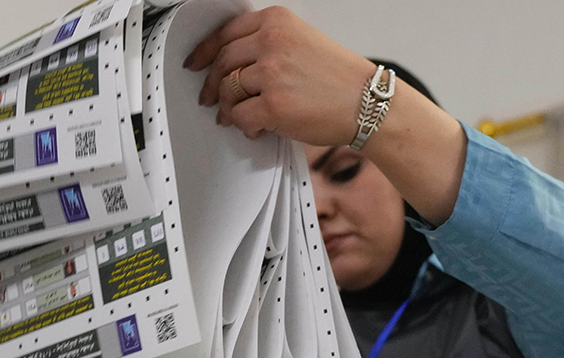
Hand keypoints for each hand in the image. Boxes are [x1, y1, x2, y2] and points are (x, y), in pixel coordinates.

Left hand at [184, 6, 374, 143]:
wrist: (368, 101)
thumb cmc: (338, 78)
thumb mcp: (303, 42)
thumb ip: (268, 44)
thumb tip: (232, 64)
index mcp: (277, 21)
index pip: (226, 33)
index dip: (204, 51)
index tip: (195, 64)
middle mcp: (272, 42)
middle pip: (222, 62)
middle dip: (211, 85)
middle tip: (210, 99)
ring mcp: (272, 74)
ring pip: (228, 91)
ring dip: (228, 108)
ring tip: (239, 117)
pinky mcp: (274, 105)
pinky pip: (240, 117)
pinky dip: (244, 126)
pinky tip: (257, 129)